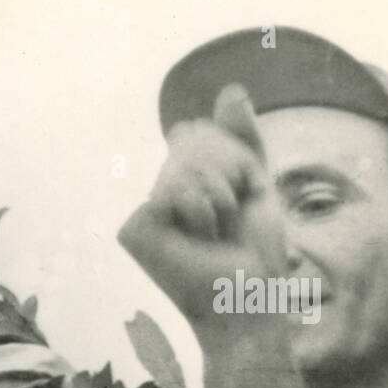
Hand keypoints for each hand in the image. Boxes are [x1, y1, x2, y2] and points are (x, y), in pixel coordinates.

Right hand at [119, 84, 288, 350]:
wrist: (244, 297)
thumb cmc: (253, 250)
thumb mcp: (255, 182)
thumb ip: (242, 136)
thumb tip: (229, 90)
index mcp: (182, 181)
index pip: (201, 131)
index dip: (235, 160)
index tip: (241, 201)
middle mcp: (157, 193)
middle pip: (192, 142)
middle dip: (229, 176)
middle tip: (227, 223)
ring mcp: (142, 212)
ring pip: (185, 167)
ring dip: (219, 200)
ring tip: (214, 235)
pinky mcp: (133, 230)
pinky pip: (174, 191)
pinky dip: (200, 212)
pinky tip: (197, 242)